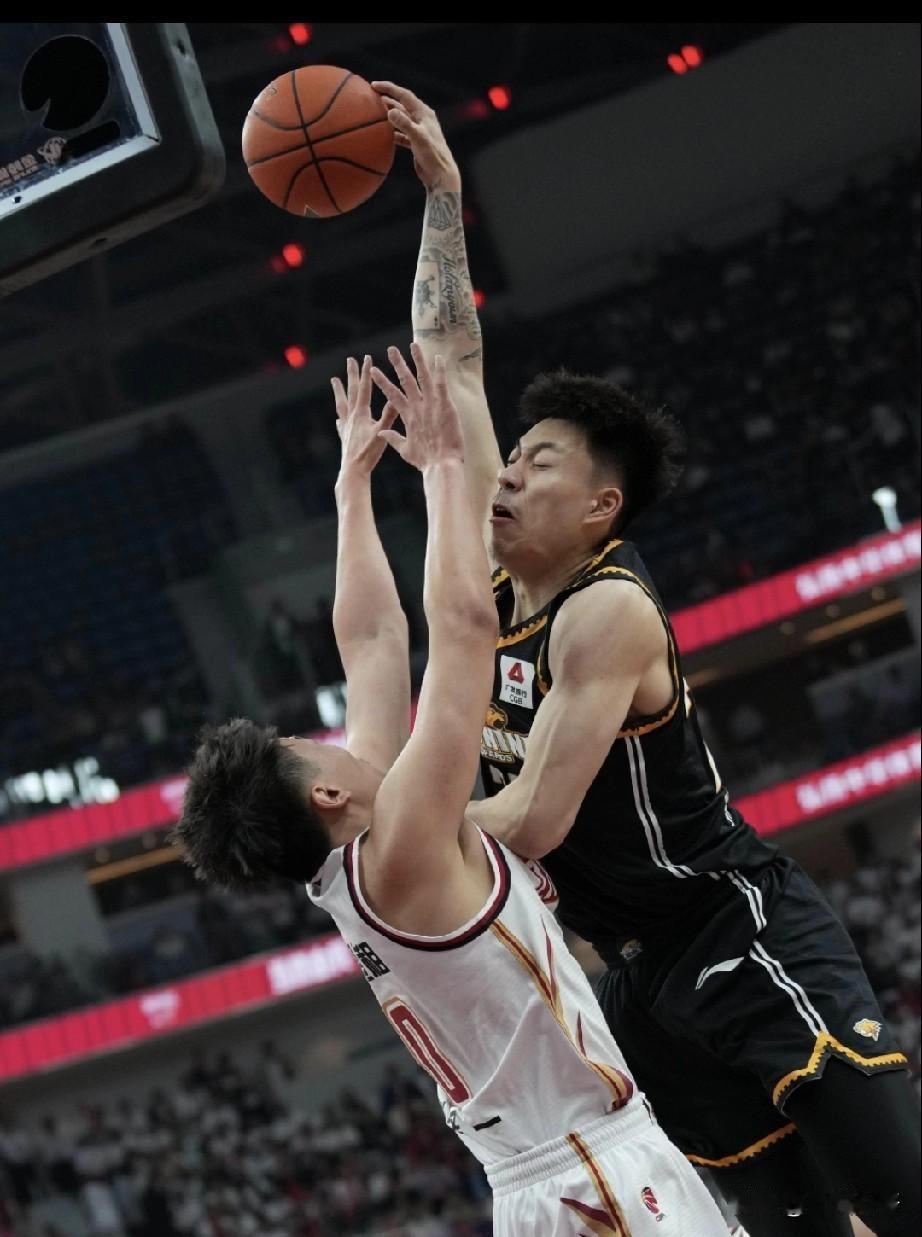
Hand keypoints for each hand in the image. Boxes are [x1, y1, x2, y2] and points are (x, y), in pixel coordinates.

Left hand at [332, 356, 398, 479]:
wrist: (353, 471)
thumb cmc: (368, 454)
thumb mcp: (381, 433)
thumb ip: (388, 416)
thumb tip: (396, 399)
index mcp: (361, 414)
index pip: (364, 388)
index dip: (366, 373)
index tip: (367, 357)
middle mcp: (351, 417)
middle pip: (351, 391)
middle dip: (351, 375)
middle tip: (350, 360)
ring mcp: (346, 427)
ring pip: (341, 404)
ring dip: (339, 391)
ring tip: (334, 380)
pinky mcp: (344, 437)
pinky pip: (341, 423)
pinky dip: (341, 416)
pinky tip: (339, 418)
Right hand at [371, 81, 460, 192]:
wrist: (441, 175)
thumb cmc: (432, 155)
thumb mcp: (418, 137)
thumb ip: (404, 124)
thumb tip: (390, 111)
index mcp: (424, 113)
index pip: (404, 95)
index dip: (389, 88)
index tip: (374, 86)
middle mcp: (422, 119)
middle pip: (402, 104)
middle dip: (387, 99)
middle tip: (372, 96)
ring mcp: (419, 130)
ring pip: (401, 118)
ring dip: (389, 115)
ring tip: (375, 111)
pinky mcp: (416, 142)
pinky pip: (401, 133)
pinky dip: (392, 131)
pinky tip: (383, 133)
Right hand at [372, 344, 463, 471]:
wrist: (441, 465)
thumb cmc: (425, 460)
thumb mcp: (405, 450)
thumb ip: (393, 438)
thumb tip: (382, 432)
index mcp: (407, 416)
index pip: (392, 395)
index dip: (383, 382)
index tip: (373, 371)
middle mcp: (417, 407)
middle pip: (405, 381)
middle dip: (397, 364)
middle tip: (391, 350)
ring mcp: (430, 405)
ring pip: (422, 377)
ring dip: (417, 360)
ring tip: (413, 345)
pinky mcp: (444, 405)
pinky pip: (441, 384)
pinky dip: (439, 370)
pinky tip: (438, 358)